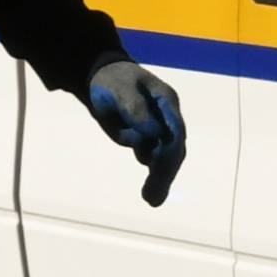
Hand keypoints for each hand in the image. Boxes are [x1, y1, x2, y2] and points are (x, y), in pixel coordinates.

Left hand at [86, 59, 186, 208]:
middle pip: (173, 148)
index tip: (157, 170)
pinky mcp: (148, 139)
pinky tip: (150, 193)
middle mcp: (168, 117)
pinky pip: (155, 159)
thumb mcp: (121, 89)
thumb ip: (135, 108)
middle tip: (154, 197)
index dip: (168, 153)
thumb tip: (153, 133)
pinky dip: (155, 176)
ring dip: (161, 178)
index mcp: (166, 101)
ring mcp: (159, 129)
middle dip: (165, 172)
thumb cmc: (112, 80)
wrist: (102, 77)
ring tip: (152, 200)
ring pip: (166, 158)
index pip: (174, 131)